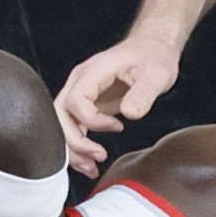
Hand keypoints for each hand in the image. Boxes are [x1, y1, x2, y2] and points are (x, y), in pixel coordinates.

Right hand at [54, 33, 181, 174]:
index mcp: (91, 73)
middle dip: (75, 142)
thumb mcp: (156, 74)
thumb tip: (131, 114)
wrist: (151, 49)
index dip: (92, 120)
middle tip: (98, 157)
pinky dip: (78, 147)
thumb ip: (143, 94)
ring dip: (73, 149)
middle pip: (59, 117)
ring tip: (92, 167)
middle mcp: (79, 83)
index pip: (75, 101)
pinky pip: (71, 128)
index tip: (118, 127)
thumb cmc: (152, 57)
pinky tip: (89, 162)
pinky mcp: (85, 106)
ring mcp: (79, 94)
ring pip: (61, 126)